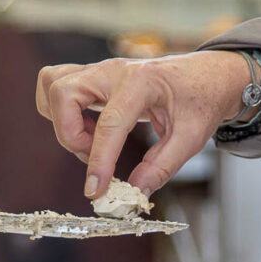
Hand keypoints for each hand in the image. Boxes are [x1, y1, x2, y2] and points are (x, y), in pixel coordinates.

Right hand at [36, 51, 251, 198]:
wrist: (208, 75)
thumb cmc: (200, 101)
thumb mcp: (191, 137)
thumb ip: (162, 166)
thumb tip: (135, 191)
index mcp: (142, 82)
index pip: (109, 123)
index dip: (99, 161)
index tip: (95, 190)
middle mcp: (114, 71)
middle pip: (63, 93)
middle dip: (69, 133)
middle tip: (92, 153)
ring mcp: (99, 70)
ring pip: (52, 85)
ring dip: (61, 120)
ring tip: (90, 138)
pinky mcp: (92, 77)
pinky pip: (56, 86)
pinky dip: (61, 111)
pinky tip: (88, 127)